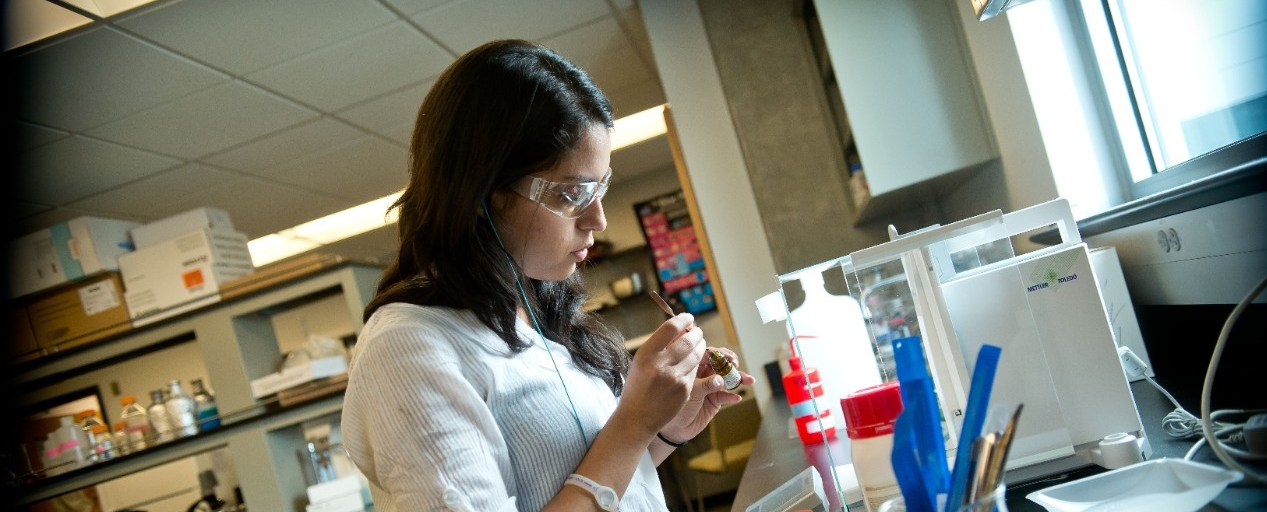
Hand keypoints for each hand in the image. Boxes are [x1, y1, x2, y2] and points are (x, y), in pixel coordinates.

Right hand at [615, 313, 706, 437]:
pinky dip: (696, 364)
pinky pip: (696, 370)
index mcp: (646, 353)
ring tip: (699, 343)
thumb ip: (658, 346)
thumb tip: (680, 328)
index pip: (671, 328)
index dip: (683, 319)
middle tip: (697, 331)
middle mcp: (660, 364)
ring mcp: (674, 378)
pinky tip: (694, 362)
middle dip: (696, 333)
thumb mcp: (640, 362)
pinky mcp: (684, 390)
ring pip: (696, 354)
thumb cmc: (638, 386)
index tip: (689, 317)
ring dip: (701, 346)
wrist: (637, 417)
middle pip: (688, 340)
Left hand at [658, 347, 755, 443]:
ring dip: (738, 379)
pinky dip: (732, 396)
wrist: (674, 429)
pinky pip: (726, 396)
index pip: (708, 354)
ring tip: (748, 380)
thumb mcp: (689, 392)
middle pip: (721, 364)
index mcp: (693, 367)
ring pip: (727, 379)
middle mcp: (703, 374)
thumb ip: (705, 385)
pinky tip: (736, 398)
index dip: (720, 354)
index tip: (728, 357)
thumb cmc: (674, 405)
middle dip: (731, 364)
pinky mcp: (716, 400)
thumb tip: (720, 379)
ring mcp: (711, 387)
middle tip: (736, 365)